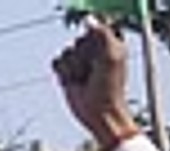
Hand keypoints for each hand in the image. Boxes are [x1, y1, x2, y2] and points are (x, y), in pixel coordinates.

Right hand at [55, 19, 141, 150]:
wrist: (99, 111)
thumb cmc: (110, 85)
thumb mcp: (112, 55)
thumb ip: (102, 34)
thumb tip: (87, 20)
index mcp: (110, 42)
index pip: (94, 29)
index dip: (94, 42)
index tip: (101, 58)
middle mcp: (94, 49)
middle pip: (78, 40)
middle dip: (83, 56)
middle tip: (94, 71)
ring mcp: (80, 60)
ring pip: (66, 52)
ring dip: (74, 67)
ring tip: (85, 79)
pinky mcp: (67, 71)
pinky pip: (56, 62)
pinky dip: (63, 72)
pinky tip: (73, 81)